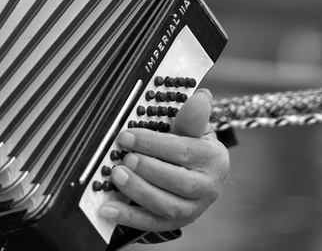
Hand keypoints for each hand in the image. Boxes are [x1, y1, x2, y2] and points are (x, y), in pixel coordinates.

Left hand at [101, 87, 229, 231]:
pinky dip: (129, 218)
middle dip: (148, 170)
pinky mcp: (177, 223)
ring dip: (139, 192)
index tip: (127, 136)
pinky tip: (108, 209)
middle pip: (178, 183)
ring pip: (167, 206)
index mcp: (213, 159)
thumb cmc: (194, 146)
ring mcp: (193, 209)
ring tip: (116, 176)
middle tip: (124, 158)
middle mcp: (207, 187)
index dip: (153, 143)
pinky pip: (153, 223)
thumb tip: (201, 97)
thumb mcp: (195, 128)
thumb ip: (192, 117)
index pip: (183, 151)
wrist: (204, 173)